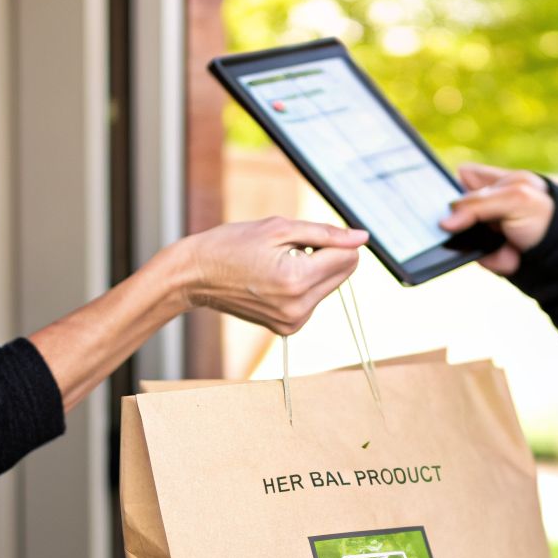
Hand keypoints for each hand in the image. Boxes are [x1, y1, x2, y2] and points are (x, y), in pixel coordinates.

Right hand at [166, 217, 367, 334]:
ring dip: (313, 270)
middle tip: (287, 250)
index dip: (334, 240)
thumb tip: (362, 237)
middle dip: (325, 255)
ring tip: (276, 264)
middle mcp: (299, 307)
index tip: (308, 236)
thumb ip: (325, 233)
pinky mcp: (288, 329)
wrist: (196, 276)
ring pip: (329, 286)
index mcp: (297, 279)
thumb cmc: (231, 245)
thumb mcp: (279, 228)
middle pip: (342, 273)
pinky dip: (302, 286)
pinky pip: (312, 300)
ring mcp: (293, 322)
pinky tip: (274, 280)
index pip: (347, 257)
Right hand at [440, 163, 553, 276]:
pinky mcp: (493, 251)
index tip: (452, 210)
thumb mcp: (513, 199)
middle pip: (456, 216)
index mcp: (491, 180)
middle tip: (491, 231)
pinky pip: (480, 259)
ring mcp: (488, 229)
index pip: (456, 179)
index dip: (450, 193)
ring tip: (509, 249)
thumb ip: (476, 205)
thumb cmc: (547, 214)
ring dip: (485, 251)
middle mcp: (486, 203)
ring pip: (465, 242)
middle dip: (469, 230)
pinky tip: (512, 258)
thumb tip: (444, 222)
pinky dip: (496, 262)